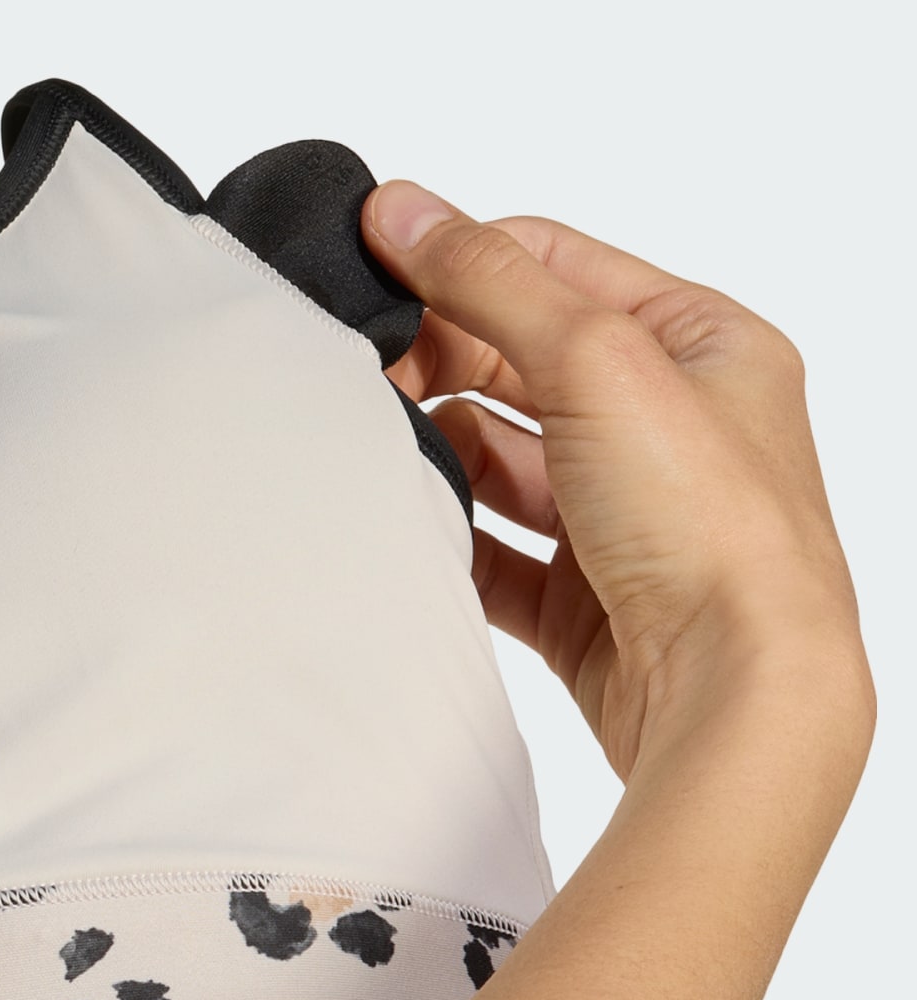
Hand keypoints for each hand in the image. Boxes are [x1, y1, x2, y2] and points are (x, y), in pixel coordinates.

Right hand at [362, 185, 872, 780]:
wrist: (731, 691)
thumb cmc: (712, 528)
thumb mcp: (599, 361)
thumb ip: (491, 281)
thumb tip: (407, 209)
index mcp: (703, 345)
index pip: (558, 269)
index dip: (465, 263)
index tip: (376, 271)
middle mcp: (669, 427)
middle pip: (518, 365)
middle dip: (440, 366)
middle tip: (368, 377)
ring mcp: (622, 518)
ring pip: (498, 462)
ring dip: (439, 456)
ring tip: (382, 456)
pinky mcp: (581, 601)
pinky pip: (491, 554)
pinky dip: (446, 539)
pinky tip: (410, 529)